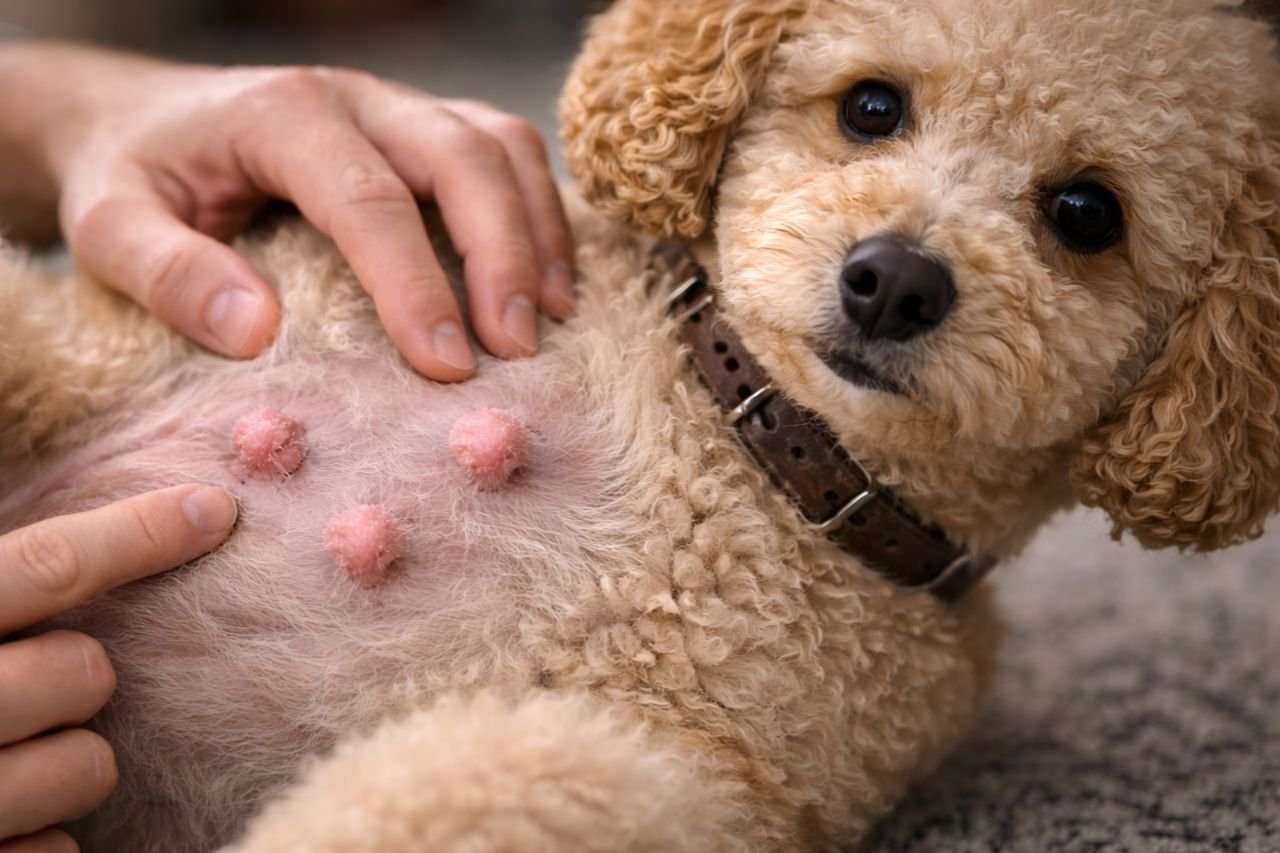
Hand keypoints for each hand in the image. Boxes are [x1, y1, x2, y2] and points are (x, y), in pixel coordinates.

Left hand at [0, 44, 574, 382]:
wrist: (140, 114)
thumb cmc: (132, 176)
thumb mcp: (109, 225)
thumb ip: (168, 273)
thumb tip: (258, 332)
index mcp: (282, 114)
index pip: (368, 198)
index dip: (415, 285)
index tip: (445, 367)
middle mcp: (356, 96)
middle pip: (462, 156)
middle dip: (503, 255)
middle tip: (516, 349)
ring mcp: (400, 105)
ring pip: (502, 144)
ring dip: (537, 232)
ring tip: (550, 321)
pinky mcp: (426, 125)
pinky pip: (507, 151)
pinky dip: (540, 213)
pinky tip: (549, 282)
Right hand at [0, 485, 237, 851]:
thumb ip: (1, 591)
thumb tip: (81, 540)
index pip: (45, 566)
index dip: (138, 534)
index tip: (213, 509)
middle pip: (84, 671)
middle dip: (76, 678)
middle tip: (27, 691)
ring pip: (88, 765)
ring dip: (67, 765)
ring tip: (2, 765)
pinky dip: (40, 841)